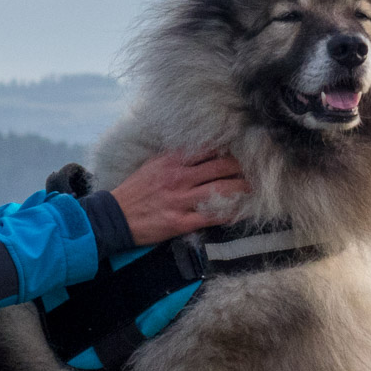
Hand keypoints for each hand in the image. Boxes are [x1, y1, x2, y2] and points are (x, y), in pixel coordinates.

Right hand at [109, 149, 250, 247]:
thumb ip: (176, 157)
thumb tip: (201, 150)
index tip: (243, 149)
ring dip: (242, 189)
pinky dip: (229, 213)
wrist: (115, 216)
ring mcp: (181, 200)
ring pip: (221, 190)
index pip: (208, 149)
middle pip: (221, 167)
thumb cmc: (136, 190)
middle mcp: (179, 177)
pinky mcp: (181, 221)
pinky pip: (212, 216)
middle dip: (242, 168)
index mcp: (172, 161)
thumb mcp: (153, 164)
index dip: (229, 149)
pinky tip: (241, 211)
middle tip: (256, 169)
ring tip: (254, 188)